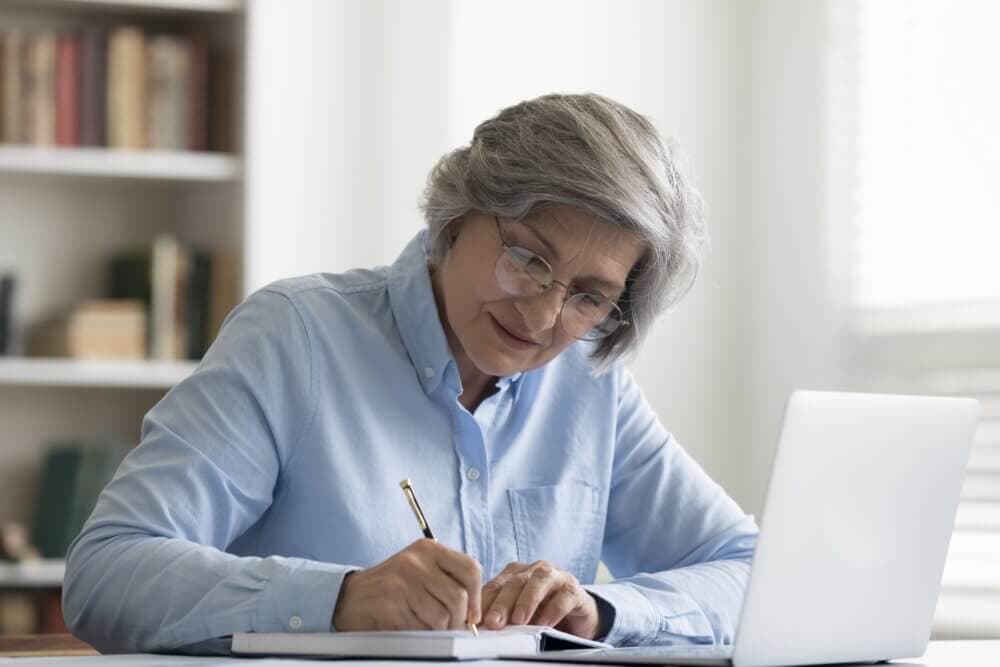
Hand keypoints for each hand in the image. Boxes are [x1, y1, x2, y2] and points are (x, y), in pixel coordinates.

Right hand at [332, 538, 481, 630]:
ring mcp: (401, 581)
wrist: (349, 597)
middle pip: (458, 598)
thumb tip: (475, 611)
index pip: (470, 568)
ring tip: (422, 623)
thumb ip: (447, 580)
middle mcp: (416, 561)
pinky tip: (406, 624)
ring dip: (436, 630)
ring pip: (441, 617)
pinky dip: (417, 634)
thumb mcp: (421, 571)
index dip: (476, 597)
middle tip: (448, 627)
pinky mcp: (390, 604)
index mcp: (428, 549)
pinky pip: (420, 629)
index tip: (472, 615)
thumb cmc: (392, 588)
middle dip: (457, 620)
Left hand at [480, 561, 600, 639]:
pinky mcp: (574, 590)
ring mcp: (555, 577)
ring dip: (527, 600)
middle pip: (514, 582)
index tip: (473, 621)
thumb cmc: (542, 613)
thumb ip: (501, 616)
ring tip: (518, 620)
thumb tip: (478, 628)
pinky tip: (545, 622)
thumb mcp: (518, 615)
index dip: (483, 602)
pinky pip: (564, 595)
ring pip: (539, 581)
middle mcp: (533, 571)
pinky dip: (553, 609)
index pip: (495, 585)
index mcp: (515, 574)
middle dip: (502, 602)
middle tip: (493, 622)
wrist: (576, 617)